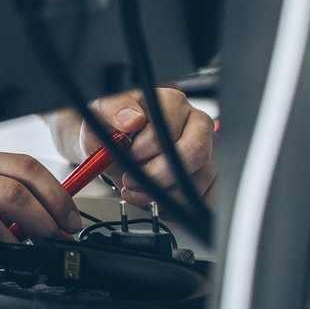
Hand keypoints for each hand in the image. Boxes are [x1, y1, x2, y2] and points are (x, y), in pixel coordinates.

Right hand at [0, 149, 84, 241]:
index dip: (56, 194)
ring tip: (37, 244)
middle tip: (59, 234)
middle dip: (49, 212)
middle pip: (20, 181)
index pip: (26, 165)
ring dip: (32, 226)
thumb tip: (48, 218)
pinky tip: (6, 249)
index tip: (69, 219)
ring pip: (5, 197)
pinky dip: (2, 240)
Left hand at [45, 87, 216, 207]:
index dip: (144, 149)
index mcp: (172, 103)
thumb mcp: (100, 113)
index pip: (169, 130)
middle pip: (194, 154)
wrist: (111, 148)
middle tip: (131, 179)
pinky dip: (174, 206)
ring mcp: (208, 150)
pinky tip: (153, 199)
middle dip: (157, 174)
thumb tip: (132, 119)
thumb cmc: (109, 128)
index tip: (127, 154)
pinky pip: (203, 199)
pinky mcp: (209, 176)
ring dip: (162, 194)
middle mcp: (196, 124)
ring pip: (198, 180)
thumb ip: (113, 109)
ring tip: (137, 190)